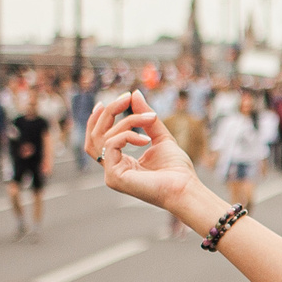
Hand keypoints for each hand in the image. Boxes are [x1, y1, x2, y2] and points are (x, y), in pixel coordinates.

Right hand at [89, 91, 198, 211]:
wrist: (185, 188)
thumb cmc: (176, 169)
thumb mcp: (160, 136)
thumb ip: (145, 118)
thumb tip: (134, 93)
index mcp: (120, 161)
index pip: (98, 139)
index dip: (97, 119)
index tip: (107, 102)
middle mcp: (111, 168)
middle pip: (95, 135)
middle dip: (109, 112)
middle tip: (126, 98)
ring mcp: (110, 174)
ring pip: (104, 137)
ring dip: (127, 120)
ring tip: (149, 118)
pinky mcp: (114, 177)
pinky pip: (111, 145)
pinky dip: (128, 135)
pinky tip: (145, 139)